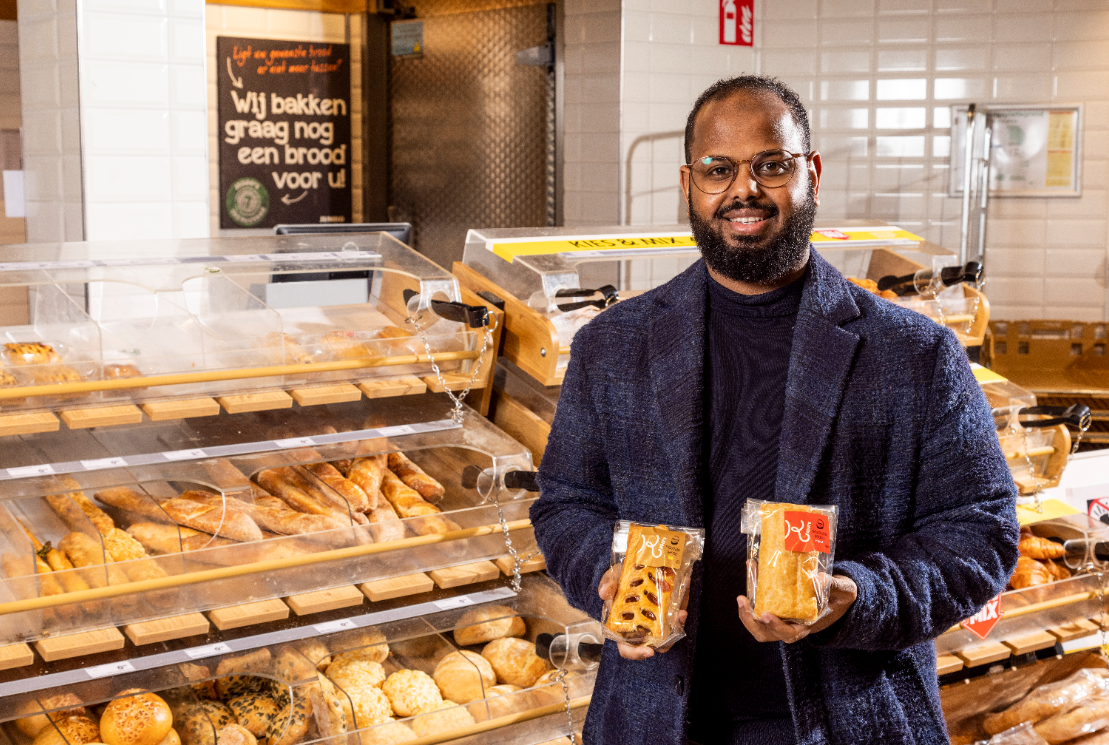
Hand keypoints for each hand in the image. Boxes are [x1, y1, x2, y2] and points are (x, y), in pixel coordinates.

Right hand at [598, 565, 687, 660]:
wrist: (634, 567)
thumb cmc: (620, 579)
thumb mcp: (611, 578)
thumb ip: (607, 584)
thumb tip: (604, 593)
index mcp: (623, 627)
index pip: (628, 649)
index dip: (637, 653)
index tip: (649, 651)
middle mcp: (641, 628)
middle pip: (654, 644)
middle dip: (665, 642)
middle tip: (668, 635)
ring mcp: (657, 621)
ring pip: (670, 633)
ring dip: (677, 624)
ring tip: (681, 613)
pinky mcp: (669, 611)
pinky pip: (677, 615)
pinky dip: (682, 607)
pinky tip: (684, 591)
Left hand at [736, 574, 856, 643]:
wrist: (839, 594)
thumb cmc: (841, 596)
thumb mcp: (844, 590)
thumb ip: (833, 586)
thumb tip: (818, 578)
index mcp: (807, 626)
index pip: (788, 634)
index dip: (776, 627)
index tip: (767, 614)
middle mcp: (791, 625)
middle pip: (765, 634)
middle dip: (751, 621)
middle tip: (743, 602)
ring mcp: (781, 617)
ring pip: (758, 623)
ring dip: (746, 611)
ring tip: (741, 596)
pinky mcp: (775, 605)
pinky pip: (759, 603)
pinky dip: (753, 590)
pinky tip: (752, 567)